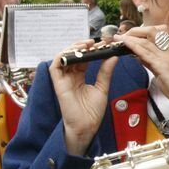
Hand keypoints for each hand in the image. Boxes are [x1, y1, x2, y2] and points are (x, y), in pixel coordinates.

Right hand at [50, 40, 117, 155]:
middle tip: (95, 42)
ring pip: (63, 57)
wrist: (86, 126)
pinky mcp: (58, 83)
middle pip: (73, 55)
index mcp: (80, 77)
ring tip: (86, 45)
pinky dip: (63, 56)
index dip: (91, 49)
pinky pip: (55, 66)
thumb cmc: (92, 111)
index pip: (84, 58)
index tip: (103, 44)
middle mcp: (70, 76)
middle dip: (83, 46)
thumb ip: (105, 72)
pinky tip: (76, 53)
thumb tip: (113, 56)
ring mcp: (63, 79)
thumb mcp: (102, 87)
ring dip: (73, 48)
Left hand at [119, 26, 168, 117]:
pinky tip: (126, 45)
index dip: (141, 30)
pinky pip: (147, 54)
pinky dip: (135, 48)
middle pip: (151, 31)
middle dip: (135, 31)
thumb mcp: (162, 69)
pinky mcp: (163, 67)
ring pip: (147, 42)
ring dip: (130, 38)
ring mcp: (166, 57)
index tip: (129, 34)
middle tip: (122, 36)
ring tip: (118, 38)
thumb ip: (150, 60)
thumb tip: (138, 54)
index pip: (156, 32)